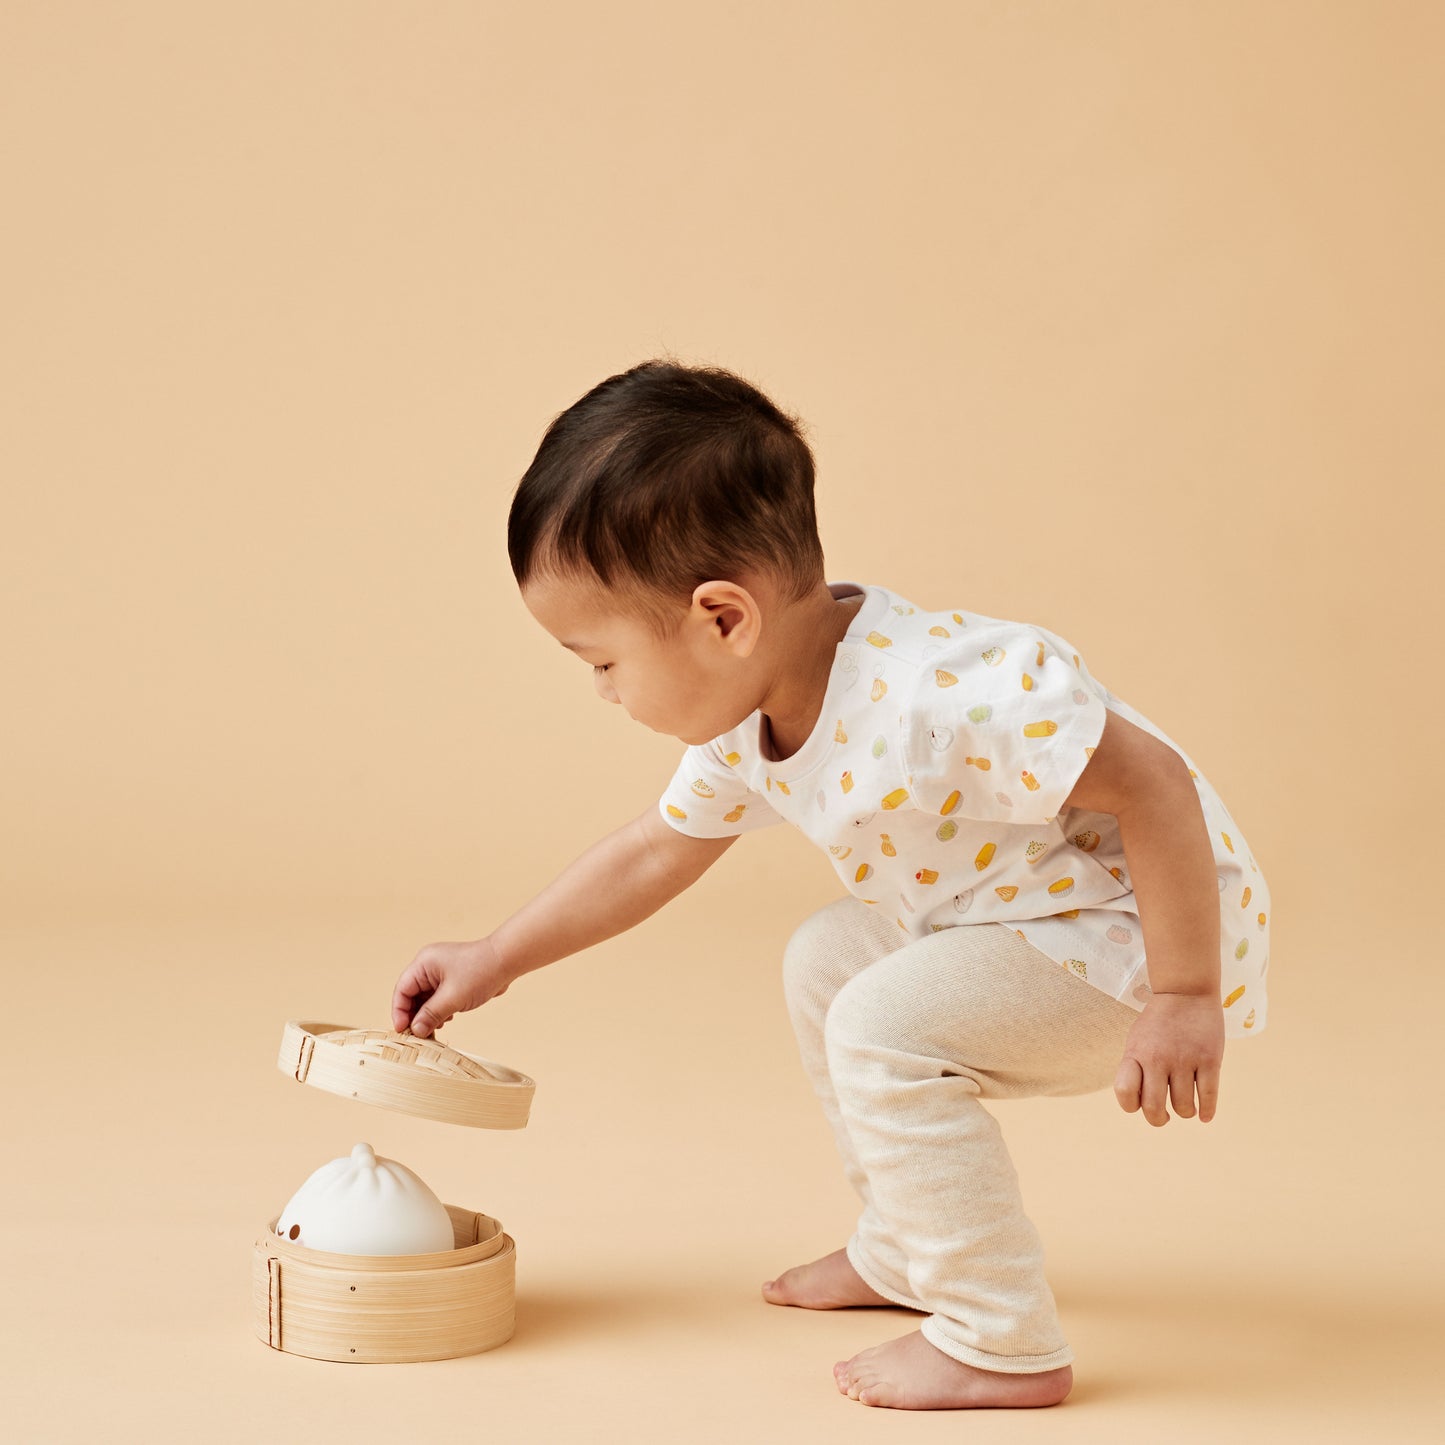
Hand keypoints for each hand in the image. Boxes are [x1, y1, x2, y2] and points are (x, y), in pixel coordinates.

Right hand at [391, 937, 512, 1038]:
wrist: (507, 961)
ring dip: (427, 1015)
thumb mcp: (453, 997)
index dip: (400, 1011)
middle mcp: (429, 966)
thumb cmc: (481, 972)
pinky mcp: (452, 980)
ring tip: (433, 1030)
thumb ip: (431, 1014)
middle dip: (415, 1016)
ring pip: (425, 999)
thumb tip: (415, 1031)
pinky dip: (438, 1011)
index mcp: (424, 963)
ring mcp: (440, 973)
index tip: (403, 1030)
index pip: (402, 989)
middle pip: (412, 995)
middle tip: (418, 1035)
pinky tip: (446, 1020)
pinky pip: (437, 998)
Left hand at [1113, 991, 1224, 1125]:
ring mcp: (1185, 1059)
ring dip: (1185, 1112)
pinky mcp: (1210, 1059)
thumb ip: (1135, 1069)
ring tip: (1186, 1106)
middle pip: (1154, 1108)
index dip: (1130, 1105)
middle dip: (1159, 1120)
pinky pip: (1209, 1097)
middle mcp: (1158, 1059)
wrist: (1186, 992)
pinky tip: (1204, 1114)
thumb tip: (1139, 1105)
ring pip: (1184, 1107)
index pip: (1125, 1092)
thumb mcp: (1136, 1040)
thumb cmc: (1158, 1022)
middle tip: (1165, 1116)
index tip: (1140, 1103)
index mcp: (1136, 1053)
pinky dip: (1207, 1112)